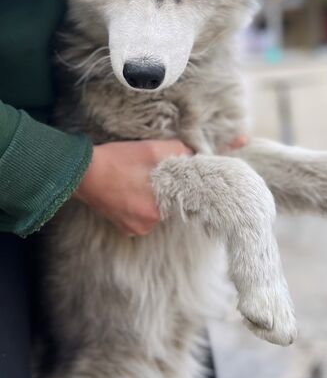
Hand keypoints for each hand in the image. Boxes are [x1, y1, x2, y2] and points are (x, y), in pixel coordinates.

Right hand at [74, 140, 191, 235]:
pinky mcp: (123, 227)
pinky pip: (140, 217)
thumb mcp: (151, 149)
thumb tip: (193, 156)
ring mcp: (134, 228)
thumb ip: (178, 152)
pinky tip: (128, 191)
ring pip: (153, 211)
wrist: (83, 172)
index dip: (176, 183)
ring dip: (149, 199)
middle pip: (166, 204)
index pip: (180, 197)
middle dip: (161, 190)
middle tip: (148, 174)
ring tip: (135, 181)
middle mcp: (147, 225)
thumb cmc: (117, 160)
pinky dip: (137, 206)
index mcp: (157, 209)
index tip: (169, 174)